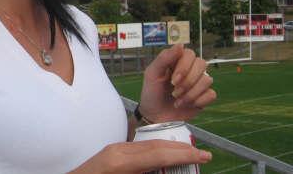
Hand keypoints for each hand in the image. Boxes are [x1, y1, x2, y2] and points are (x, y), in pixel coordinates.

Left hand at [68, 140, 211, 173]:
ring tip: (189, 154)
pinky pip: (138, 149)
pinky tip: (165, 158)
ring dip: (170, 149)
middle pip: (155, 145)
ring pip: (147, 145)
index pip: (159, 154)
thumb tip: (165, 169)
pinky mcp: (112, 152)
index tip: (204, 155)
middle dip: (181, 149)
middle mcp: (118, 150)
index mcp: (121, 162)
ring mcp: (114, 149)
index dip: (183, 154)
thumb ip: (146, 173)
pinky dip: (156, 152)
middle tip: (203, 154)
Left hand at [140, 44, 216, 122]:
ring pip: (207, 80)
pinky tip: (186, 104)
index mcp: (177, 60)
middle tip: (174, 91)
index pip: (190, 54)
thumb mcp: (152, 74)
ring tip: (177, 99)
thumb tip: (181, 44)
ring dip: (191, 93)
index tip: (172, 80)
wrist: (155, 116)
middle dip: (188, 81)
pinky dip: (198, 101)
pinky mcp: (204, 96)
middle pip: (202, 64)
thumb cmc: (151, 92)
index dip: (184, 67)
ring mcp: (198, 82)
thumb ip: (164, 58)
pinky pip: (211, 94)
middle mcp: (190, 69)